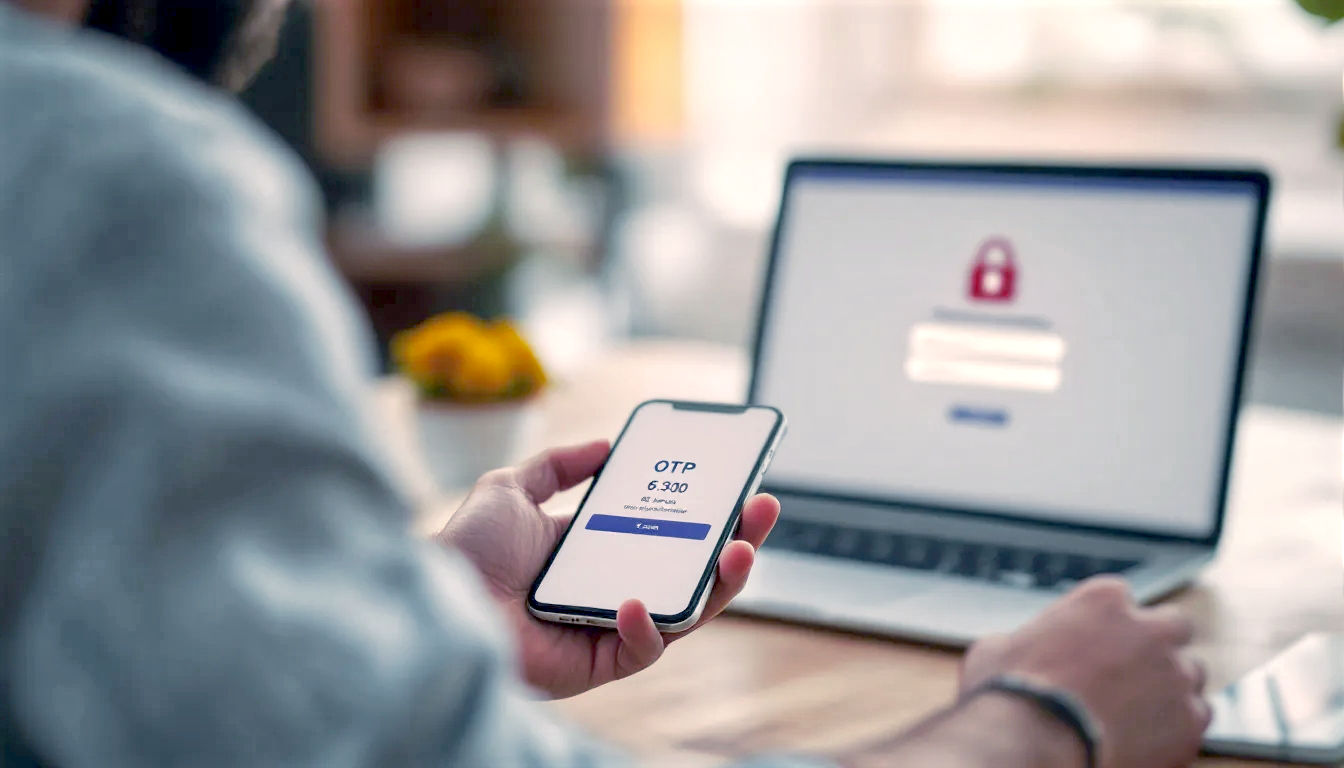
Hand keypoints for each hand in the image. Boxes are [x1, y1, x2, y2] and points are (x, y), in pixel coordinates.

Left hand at [438, 439, 779, 698]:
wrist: (435, 600)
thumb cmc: (465, 551)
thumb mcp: (511, 487)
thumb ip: (558, 465)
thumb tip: (606, 446)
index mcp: (597, 550)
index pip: (669, 532)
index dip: (708, 511)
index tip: (739, 482)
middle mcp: (612, 588)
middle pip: (693, 570)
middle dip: (736, 541)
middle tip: (762, 509)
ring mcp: (609, 627)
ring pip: (686, 612)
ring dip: (721, 583)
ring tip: (740, 549)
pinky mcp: (599, 664)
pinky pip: (644, 650)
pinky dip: (648, 626)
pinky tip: (637, 600)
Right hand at [960, 577, 1209, 767]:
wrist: (1034, 743)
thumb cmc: (1008, 694)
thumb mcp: (996, 649)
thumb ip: (1025, 640)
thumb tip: (1017, 650)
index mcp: (1103, 599)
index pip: (1122, 598)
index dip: (1109, 624)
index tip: (1097, 645)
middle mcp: (1149, 629)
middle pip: (1175, 626)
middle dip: (1160, 644)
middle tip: (1134, 672)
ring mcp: (1175, 674)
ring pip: (1191, 673)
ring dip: (1171, 687)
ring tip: (1138, 713)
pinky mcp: (1189, 721)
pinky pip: (1197, 717)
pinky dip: (1178, 727)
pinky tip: (1147, 739)